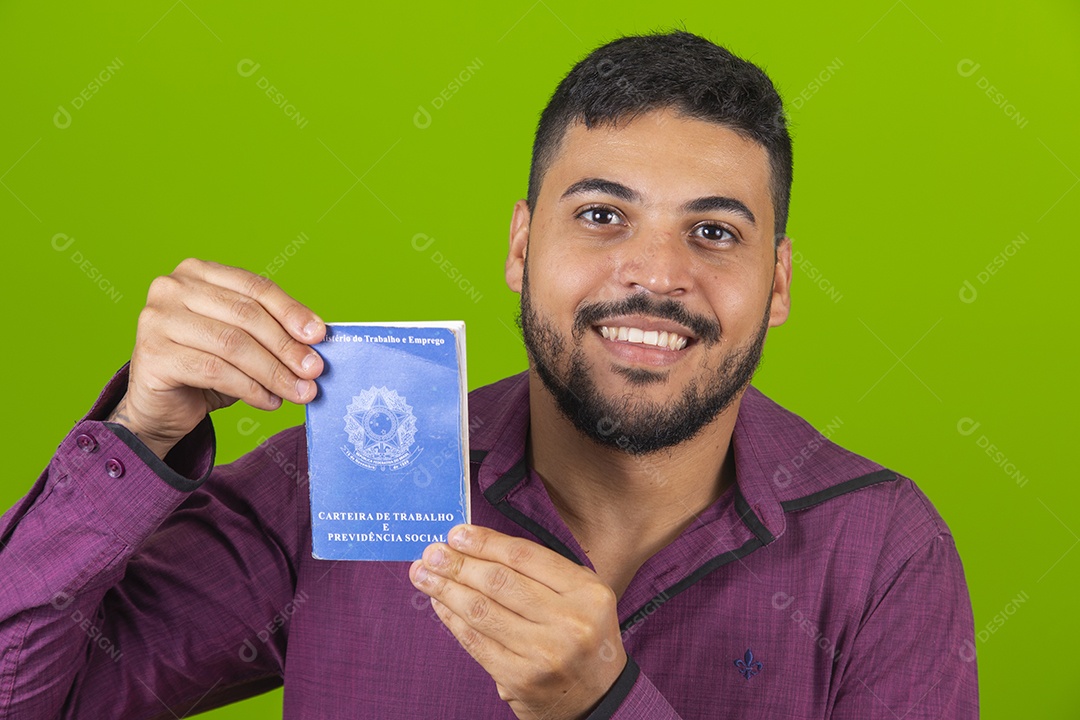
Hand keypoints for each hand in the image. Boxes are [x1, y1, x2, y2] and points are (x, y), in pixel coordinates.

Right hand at [108, 258, 324, 457]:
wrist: (160, 407)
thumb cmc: (205, 369)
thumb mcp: (241, 341)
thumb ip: (270, 331)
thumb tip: (316, 338)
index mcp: (197, 272)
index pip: (255, 287)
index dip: (291, 311)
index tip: (319, 335)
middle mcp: (171, 287)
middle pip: (246, 315)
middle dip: (286, 346)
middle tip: (314, 371)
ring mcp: (157, 319)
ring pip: (233, 344)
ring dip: (274, 372)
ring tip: (299, 391)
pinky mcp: (152, 354)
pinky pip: (215, 371)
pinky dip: (250, 389)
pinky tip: (269, 401)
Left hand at [410, 525, 627, 719]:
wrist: (600, 698)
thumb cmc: (583, 636)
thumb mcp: (580, 596)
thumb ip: (539, 572)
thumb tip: (477, 546)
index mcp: (588, 592)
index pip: (524, 557)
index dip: (484, 542)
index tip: (457, 534)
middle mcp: (570, 621)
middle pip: (499, 582)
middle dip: (458, 563)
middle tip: (432, 552)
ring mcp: (544, 653)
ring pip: (482, 611)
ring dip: (446, 589)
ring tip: (424, 574)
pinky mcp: (520, 679)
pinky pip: (476, 642)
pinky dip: (452, 620)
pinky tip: (440, 604)